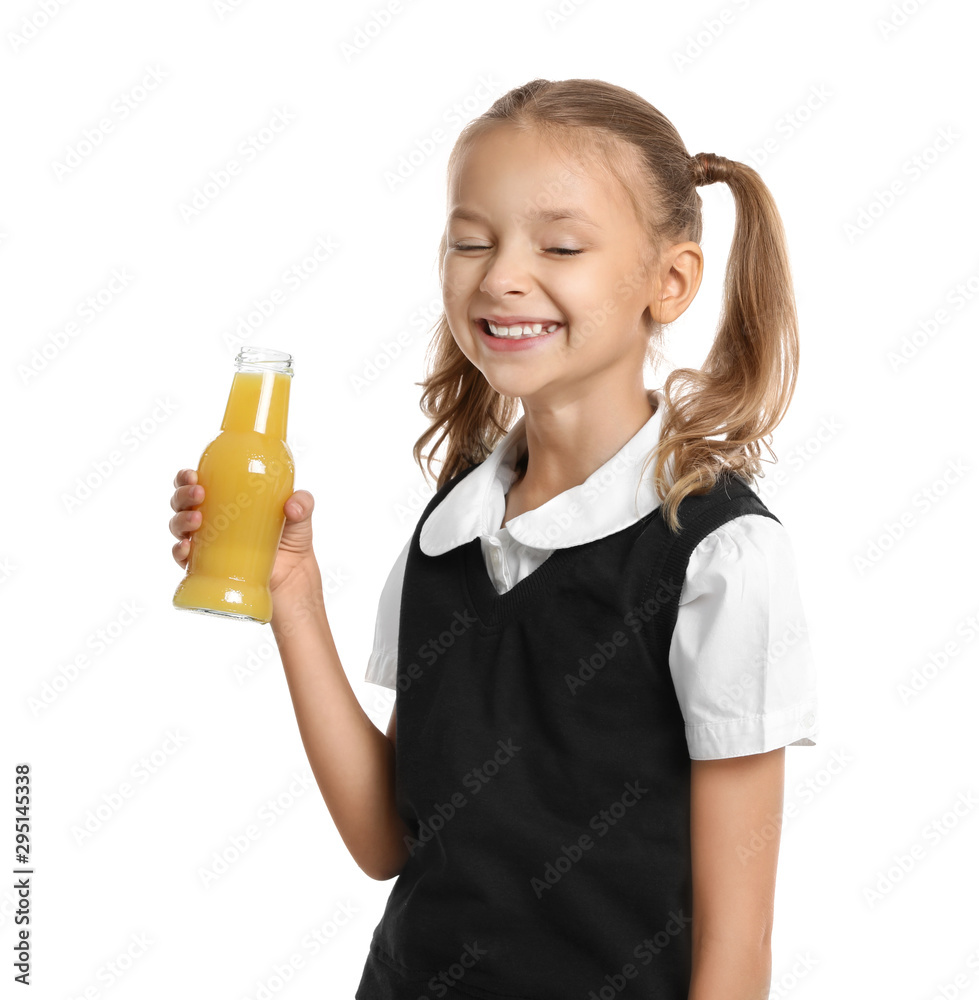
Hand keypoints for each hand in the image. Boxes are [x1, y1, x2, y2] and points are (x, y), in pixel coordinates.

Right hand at [168, 468, 318, 594]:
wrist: (293, 579)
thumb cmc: (291, 541)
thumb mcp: (300, 516)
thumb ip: (302, 503)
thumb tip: (291, 506)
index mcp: (225, 500)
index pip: (197, 482)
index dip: (186, 477)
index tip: (193, 474)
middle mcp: (210, 519)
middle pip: (182, 502)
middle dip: (182, 495)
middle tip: (199, 493)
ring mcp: (206, 544)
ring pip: (178, 527)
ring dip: (181, 520)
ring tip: (197, 519)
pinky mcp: (205, 567)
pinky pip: (183, 559)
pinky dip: (179, 552)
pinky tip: (186, 548)